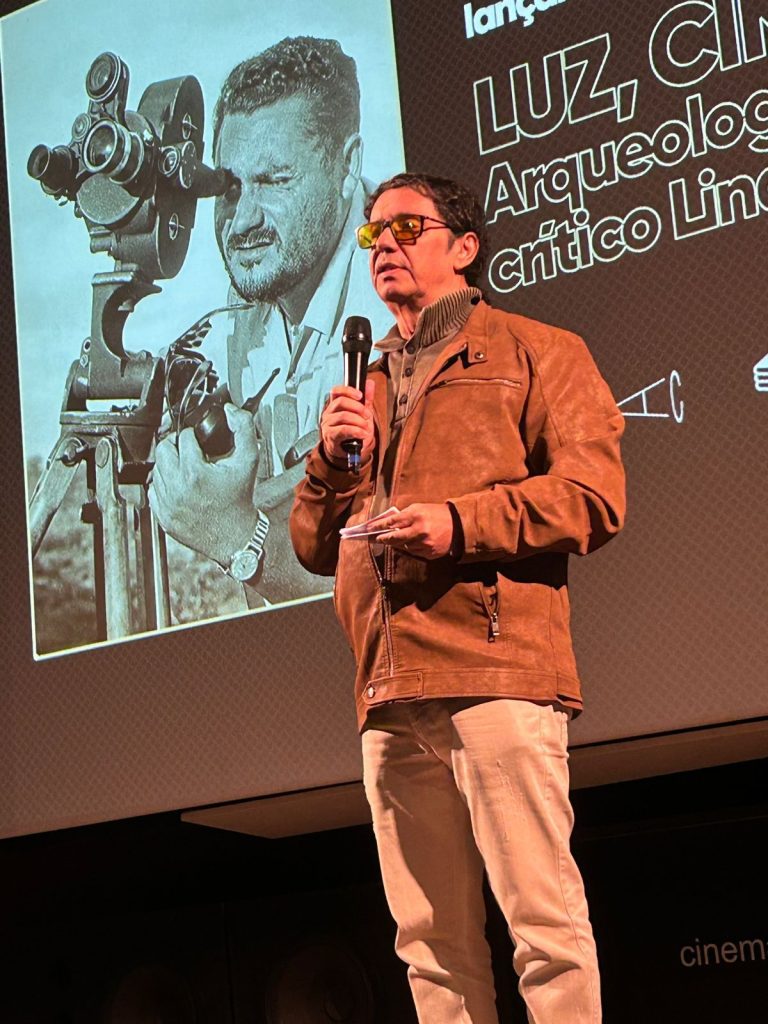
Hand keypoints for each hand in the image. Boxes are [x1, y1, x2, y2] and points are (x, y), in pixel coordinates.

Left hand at [148, 404, 259, 564]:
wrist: (235, 536)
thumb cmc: (240, 500)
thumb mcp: (248, 460)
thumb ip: (243, 428)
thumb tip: (229, 410)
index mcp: (195, 472)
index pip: (182, 438)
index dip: (193, 436)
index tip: (200, 443)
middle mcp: (177, 488)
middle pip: (163, 450)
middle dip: (176, 446)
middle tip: (190, 451)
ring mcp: (167, 503)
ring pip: (156, 469)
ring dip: (170, 465)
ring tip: (187, 469)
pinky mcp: (162, 515)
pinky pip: (153, 490)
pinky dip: (165, 484)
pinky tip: (181, 486)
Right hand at [320, 380, 374, 466]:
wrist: (349, 451)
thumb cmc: (354, 431)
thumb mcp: (362, 414)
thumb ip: (366, 399)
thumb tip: (370, 383)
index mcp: (335, 405)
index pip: (336, 391)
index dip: (348, 390)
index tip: (360, 395)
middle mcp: (329, 413)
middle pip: (341, 402)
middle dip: (358, 407)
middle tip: (368, 415)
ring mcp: (328, 424)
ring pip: (343, 416)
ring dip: (359, 421)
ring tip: (366, 427)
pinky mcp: (330, 436)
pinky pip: (344, 430)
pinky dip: (356, 431)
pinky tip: (363, 434)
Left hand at [376, 503, 454, 559]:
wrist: (458, 525)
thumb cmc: (437, 514)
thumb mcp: (420, 508)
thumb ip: (404, 515)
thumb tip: (388, 523)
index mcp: (417, 516)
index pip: (392, 522)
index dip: (379, 526)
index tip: (369, 528)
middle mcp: (420, 531)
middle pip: (394, 537)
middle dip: (383, 538)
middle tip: (376, 539)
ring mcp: (424, 544)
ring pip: (403, 546)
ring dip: (396, 543)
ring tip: (391, 540)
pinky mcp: (429, 553)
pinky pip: (413, 552)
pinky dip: (409, 547)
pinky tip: (408, 543)